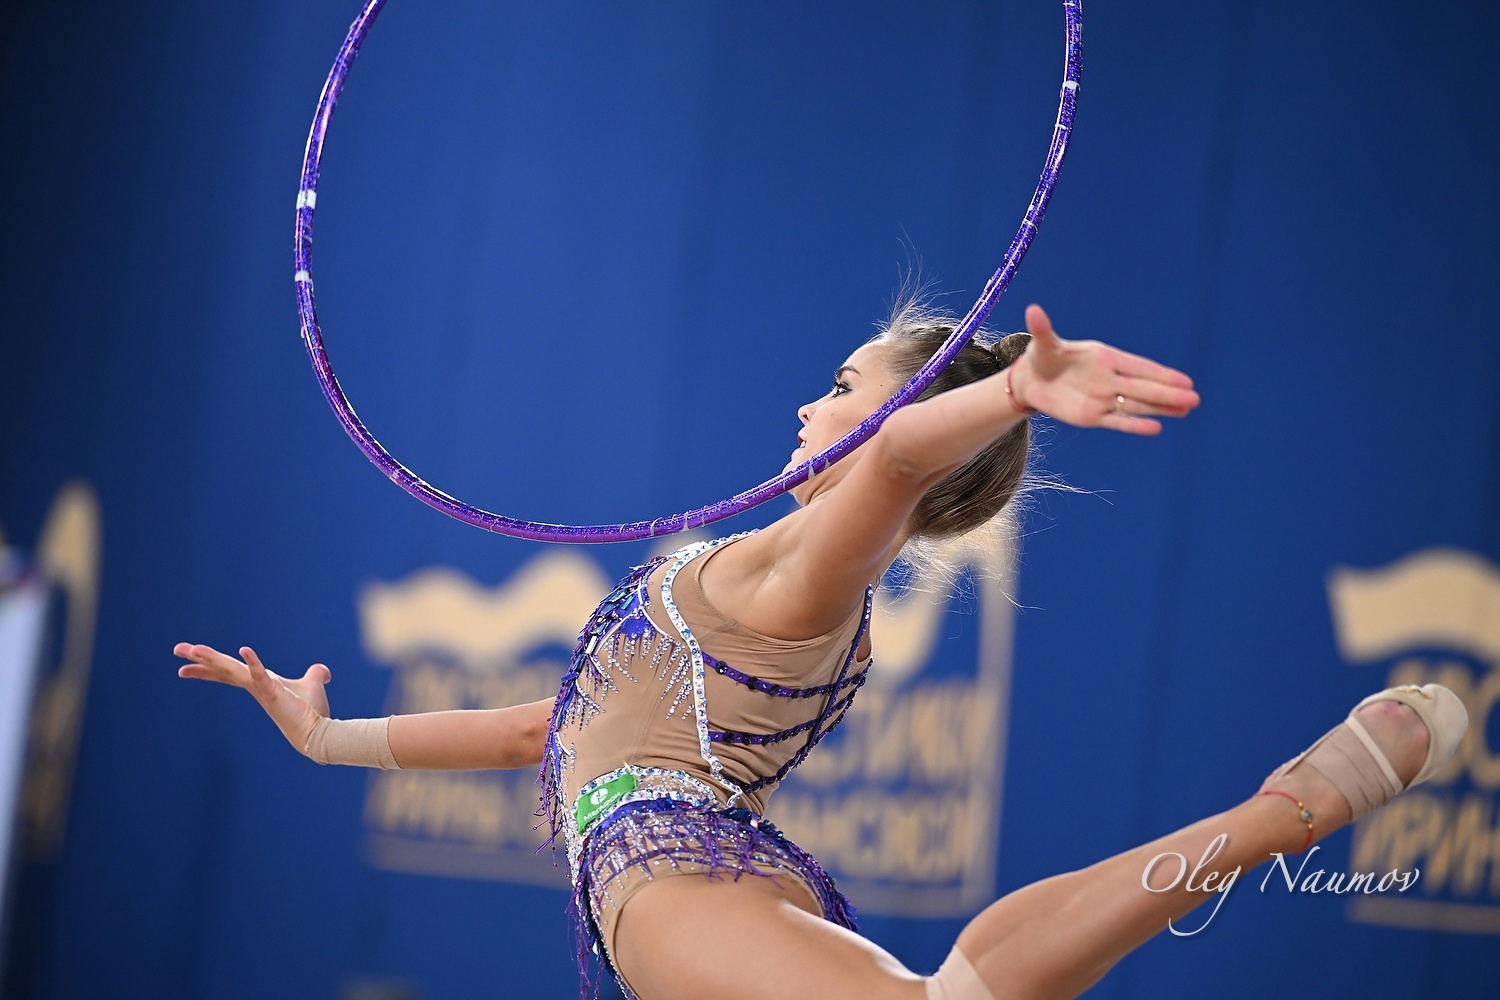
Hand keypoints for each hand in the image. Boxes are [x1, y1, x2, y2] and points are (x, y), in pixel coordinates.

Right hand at [175, 642, 331, 754]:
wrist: (317, 733)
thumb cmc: (311, 712)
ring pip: (233, 671)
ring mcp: (262, 690)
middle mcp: (256, 685)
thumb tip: (323, 672)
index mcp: (260, 681)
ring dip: (214, 659)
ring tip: (195, 649)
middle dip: (200, 659)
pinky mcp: (273, 693)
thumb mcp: (312, 686)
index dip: (208, 666)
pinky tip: (244, 650)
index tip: (185, 662)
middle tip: (177, 649)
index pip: (229, 672)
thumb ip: (315, 675)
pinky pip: (261, 675)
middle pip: (223, 668)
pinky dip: (253, 663)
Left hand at [1009, 304, 1199, 434]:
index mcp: (1104, 359)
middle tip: (1194, 399)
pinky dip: (1134, 425)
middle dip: (1167, 394)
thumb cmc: (1043, 356)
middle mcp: (1109, 379)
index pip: (1138, 367)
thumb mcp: (1042, 343)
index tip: (1184, 380)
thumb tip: (1033, 310)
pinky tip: (1157, 428)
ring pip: (1136, 405)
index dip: (1160, 374)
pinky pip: (1117, 422)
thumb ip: (1043, 330)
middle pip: (1143, 389)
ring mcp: (1102, 399)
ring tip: (1187, 409)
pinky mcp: (1092, 417)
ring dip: (1160, 408)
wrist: (1032, 380)